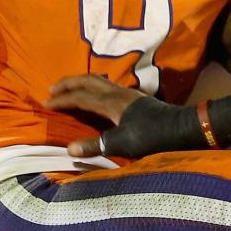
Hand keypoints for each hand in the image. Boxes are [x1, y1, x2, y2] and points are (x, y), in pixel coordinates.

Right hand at [48, 74, 205, 157]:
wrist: (184, 128)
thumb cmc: (154, 137)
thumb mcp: (124, 144)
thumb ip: (96, 145)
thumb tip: (69, 149)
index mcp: (111, 103)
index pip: (80, 97)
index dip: (62, 100)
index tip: (46, 103)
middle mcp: (118, 93)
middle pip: (88, 81)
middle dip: (68, 83)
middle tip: (52, 89)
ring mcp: (129, 94)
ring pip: (99, 81)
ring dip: (81, 83)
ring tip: (70, 88)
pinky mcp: (136, 99)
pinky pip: (108, 86)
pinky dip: (95, 87)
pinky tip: (96, 95)